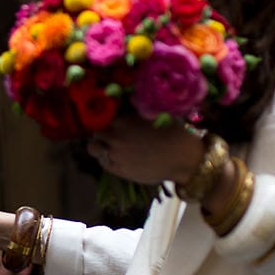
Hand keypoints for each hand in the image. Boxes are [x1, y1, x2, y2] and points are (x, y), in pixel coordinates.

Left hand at [89, 117, 206, 186]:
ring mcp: (114, 153)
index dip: (102, 119)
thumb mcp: (150, 113)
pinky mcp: (118, 169)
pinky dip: (105, 159)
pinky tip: (115, 158)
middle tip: (108, 135)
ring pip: (93, 148)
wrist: (182, 156)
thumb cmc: (172, 132)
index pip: (99, 116)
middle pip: (95, 132)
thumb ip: (131, 111)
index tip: (107, 122)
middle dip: (100, 132)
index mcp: (121, 119)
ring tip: (108, 147)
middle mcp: (114, 135)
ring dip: (98, 146)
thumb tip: (120, 104)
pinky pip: (103, 163)